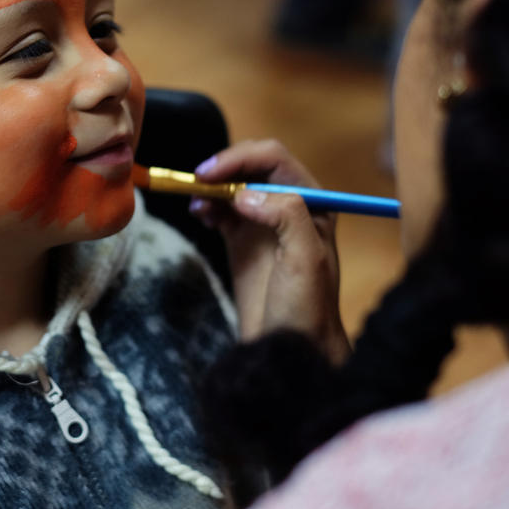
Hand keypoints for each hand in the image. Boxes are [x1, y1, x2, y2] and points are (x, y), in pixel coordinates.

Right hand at [192, 139, 348, 361]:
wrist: (289, 349)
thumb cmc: (306, 307)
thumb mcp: (305, 259)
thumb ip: (286, 215)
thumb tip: (245, 195)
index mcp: (312, 202)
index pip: (273, 160)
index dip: (240, 159)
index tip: (209, 173)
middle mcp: (289, 205)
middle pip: (250, 166)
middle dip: (223, 168)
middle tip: (196, 181)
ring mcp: (263, 222)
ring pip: (233, 185)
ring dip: (211, 186)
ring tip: (195, 201)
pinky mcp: (242, 239)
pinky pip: (221, 209)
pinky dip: (206, 204)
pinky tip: (199, 213)